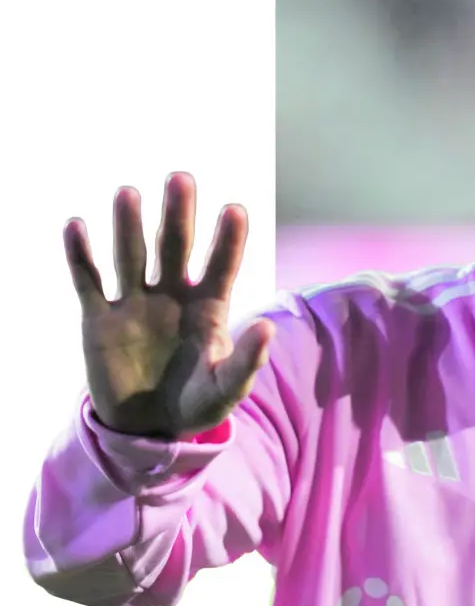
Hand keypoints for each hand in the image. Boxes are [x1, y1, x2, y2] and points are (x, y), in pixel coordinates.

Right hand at [63, 172, 273, 438]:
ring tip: (128, 193)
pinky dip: (81, 256)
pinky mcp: (100, 319)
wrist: (148, 427)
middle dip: (178, 214)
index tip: (235, 210)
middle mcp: (173, 295)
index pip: (222, 265)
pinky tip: (76, 226)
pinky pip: (89, 281)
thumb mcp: (226, 389)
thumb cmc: (197, 403)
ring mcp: (135, 303)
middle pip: (176, 246)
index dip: (228, 239)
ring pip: (132, 254)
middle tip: (181, 178)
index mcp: (210, 307)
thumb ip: (245, 361)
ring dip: (128, 225)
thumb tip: (267, 328)